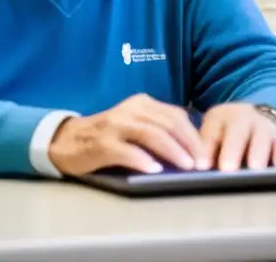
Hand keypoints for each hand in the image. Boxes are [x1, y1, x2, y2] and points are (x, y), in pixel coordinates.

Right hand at [47, 94, 208, 175]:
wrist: (68, 140)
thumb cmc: (109, 136)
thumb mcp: (136, 126)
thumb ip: (159, 130)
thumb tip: (192, 151)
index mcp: (142, 104)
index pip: (175, 116)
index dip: (194, 136)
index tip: (208, 155)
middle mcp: (130, 110)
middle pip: (167, 123)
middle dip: (189, 144)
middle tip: (202, 164)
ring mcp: (115, 125)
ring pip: (150, 133)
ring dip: (171, 150)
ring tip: (186, 167)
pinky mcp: (102, 143)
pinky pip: (126, 150)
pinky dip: (142, 160)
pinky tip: (153, 170)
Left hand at [199, 103, 275, 170]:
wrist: (257, 117)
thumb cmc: (229, 131)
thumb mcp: (214, 132)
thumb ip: (206, 149)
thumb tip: (200, 170)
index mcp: (220, 117)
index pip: (211, 133)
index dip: (206, 149)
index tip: (202, 166)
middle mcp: (243, 117)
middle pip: (237, 133)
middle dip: (232, 151)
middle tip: (228, 169)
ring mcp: (265, 126)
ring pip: (262, 138)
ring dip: (258, 153)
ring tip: (255, 169)